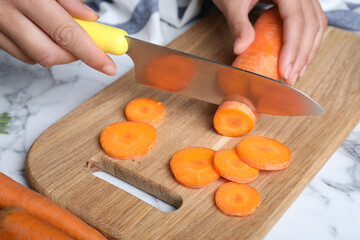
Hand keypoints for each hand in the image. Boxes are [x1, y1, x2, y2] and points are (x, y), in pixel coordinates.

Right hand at [0, 0, 116, 74]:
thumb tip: (89, 18)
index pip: (67, 33)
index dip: (91, 53)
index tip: (108, 65)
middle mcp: (7, 13)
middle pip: (50, 53)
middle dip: (74, 55)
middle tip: (86, 45)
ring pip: (34, 57)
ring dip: (56, 53)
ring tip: (60, 33)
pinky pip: (19, 53)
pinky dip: (36, 50)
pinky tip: (40, 34)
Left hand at [213, 0, 327, 84]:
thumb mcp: (233, 4)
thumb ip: (238, 24)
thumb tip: (240, 49)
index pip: (295, 21)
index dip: (292, 48)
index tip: (284, 70)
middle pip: (310, 25)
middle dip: (302, 56)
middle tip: (290, 78)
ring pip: (317, 25)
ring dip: (308, 52)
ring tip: (296, 73)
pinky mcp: (302, 3)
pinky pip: (313, 23)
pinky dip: (309, 43)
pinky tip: (299, 59)